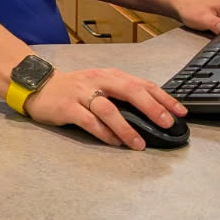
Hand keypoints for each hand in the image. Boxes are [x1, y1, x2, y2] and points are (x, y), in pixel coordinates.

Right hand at [22, 68, 185, 149]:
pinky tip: (114, 142)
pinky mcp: (67, 107)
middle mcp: (99, 81)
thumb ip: (122, 95)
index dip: (163, 97)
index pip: (142, 84)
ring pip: (109, 109)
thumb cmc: (75, 89)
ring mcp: (82, 93)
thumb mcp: (101, 85)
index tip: (180, 112)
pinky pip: (88, 121)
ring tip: (139, 144)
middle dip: (151, 107)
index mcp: (111, 75)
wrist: (39, 87)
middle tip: (167, 123)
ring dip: (126, 127)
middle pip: (130, 91)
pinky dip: (103, 133)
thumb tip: (152, 114)